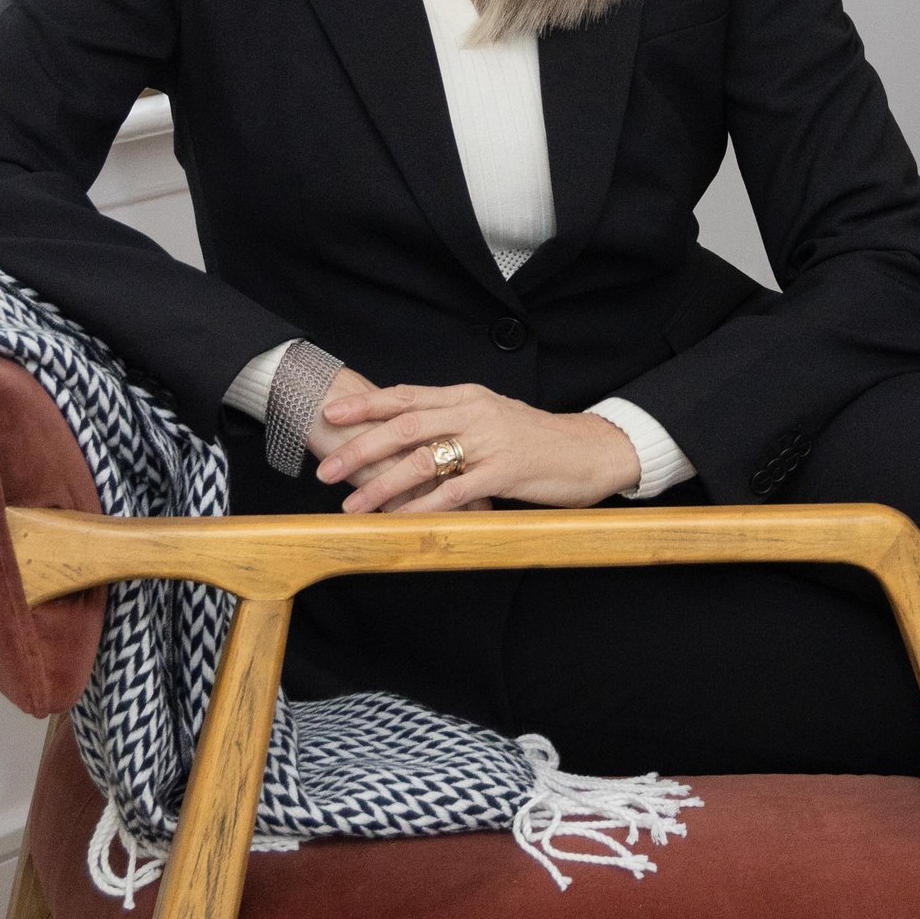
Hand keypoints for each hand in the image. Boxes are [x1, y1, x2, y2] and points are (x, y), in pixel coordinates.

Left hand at [313, 378, 640, 514]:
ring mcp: (489, 441)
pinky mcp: (505, 471)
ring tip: (353, 505)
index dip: (366, 405)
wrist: (592, 450)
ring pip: (422, 459)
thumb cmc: (539, 439)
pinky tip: (399, 522)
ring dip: (382, 485)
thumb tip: (411, 431)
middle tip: (327, 469)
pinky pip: (454, 491)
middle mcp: (474, 412)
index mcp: (468, 396)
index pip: (406, 396)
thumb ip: (455, 420)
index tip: (332, 415)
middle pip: (404, 425)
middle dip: (360, 447)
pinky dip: (423, 508)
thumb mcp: (494, 417)